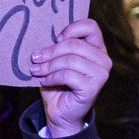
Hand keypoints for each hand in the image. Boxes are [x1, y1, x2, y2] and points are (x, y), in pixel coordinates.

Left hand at [30, 19, 109, 135]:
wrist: (60, 111)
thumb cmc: (57, 83)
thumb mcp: (55, 61)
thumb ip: (55, 48)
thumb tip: (44, 41)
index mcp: (96, 48)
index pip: (90, 26)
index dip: (70, 29)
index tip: (55, 39)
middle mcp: (103, 59)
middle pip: (74, 44)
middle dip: (50, 51)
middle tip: (35, 59)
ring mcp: (101, 74)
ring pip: (70, 60)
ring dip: (48, 66)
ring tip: (36, 71)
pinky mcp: (93, 88)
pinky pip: (68, 75)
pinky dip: (51, 77)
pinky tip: (44, 82)